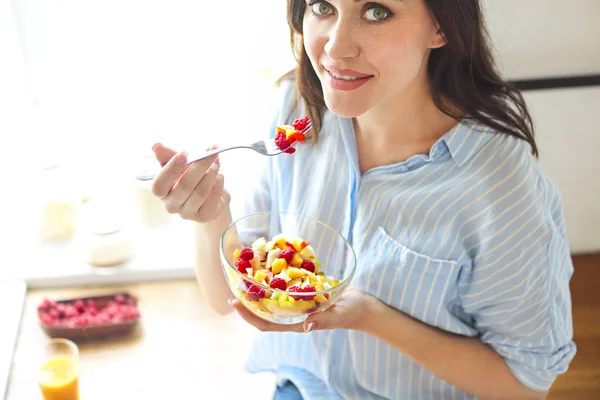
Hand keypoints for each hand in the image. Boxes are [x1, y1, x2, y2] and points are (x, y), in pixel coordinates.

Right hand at [151, 143, 229, 222]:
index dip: (171, 169)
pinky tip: (220, 176)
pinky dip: (218, 186)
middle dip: (199, 166)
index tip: (184, 153)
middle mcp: (171, 205)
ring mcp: (187, 213)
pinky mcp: (204, 217)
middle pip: (184, 185)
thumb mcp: (179, 165)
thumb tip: (156, 146)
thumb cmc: (190, 178)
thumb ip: (168, 156)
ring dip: (211, 174)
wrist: (210, 195)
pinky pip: (212, 200)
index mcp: (161, 192)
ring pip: (200, 192)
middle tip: (211, 152)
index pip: (159, 184)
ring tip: (216, 163)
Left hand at [229, 286, 376, 332]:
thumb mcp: (338, 315)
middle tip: (233, 283)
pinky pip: (285, 285)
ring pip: (272, 297)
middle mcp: (293, 313)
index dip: (248, 315)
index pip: (266, 323)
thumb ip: (323, 320)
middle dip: (247, 300)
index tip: (235, 303)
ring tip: (246, 272)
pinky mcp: (304, 291)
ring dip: (258, 287)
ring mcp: (298, 302)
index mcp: (296, 323)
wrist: (363, 304)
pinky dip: (276, 276)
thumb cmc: (352, 312)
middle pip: (263, 310)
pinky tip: (270, 262)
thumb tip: (307, 326)